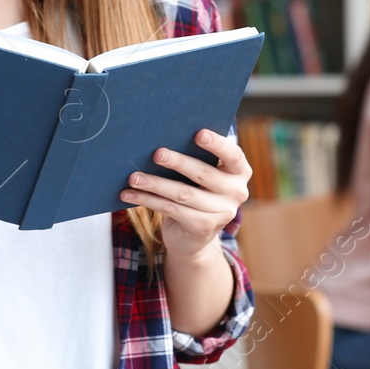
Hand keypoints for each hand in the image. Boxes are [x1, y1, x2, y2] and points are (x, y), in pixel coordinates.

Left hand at [120, 129, 250, 259]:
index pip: (233, 155)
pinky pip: (171, 209)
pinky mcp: (203, 228)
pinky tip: (129, 194)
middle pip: (203, 173)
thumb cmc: (195, 189)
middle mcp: (237, 192)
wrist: (193, 235)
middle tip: (156, 153)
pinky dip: (148, 200)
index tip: (198, 133)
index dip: (217, 144)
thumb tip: (163, 134)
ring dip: (155, 183)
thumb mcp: (201, 174)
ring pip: (183, 194)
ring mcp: (222, 213)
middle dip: (177, 162)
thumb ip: (195, 156)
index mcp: (240, 171)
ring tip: (133, 177)